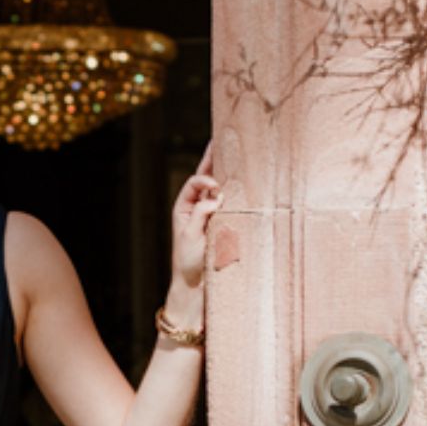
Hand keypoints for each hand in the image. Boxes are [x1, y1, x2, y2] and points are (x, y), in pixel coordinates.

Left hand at [171, 136, 224, 292]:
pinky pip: (230, 203)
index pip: (195, 183)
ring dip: (225, 171)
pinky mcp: (223, 224)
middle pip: (206, 178)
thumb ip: (201, 214)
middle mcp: (197, 207)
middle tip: (220, 138)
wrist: (196, 287)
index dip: (204, 179)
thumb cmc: (188, 263)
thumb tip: (215, 195)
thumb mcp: (190, 237)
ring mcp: (211, 215)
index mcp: (184, 207)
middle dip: (213, 159)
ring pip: (219, 188)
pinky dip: (235, 190)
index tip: (215, 186)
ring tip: (232, 151)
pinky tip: (242, 178)